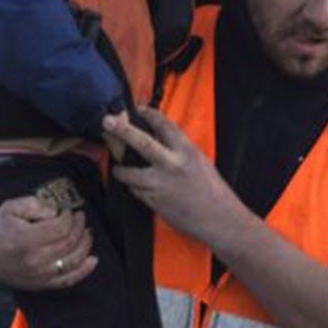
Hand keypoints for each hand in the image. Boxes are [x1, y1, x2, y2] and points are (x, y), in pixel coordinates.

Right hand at [0, 188, 95, 290]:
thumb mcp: (11, 206)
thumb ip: (36, 204)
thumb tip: (57, 211)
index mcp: (27, 239)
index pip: (62, 227)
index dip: (70, 216)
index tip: (68, 210)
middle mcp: (35, 260)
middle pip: (70, 242)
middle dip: (79, 227)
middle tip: (79, 217)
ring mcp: (39, 275)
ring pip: (74, 260)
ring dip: (85, 245)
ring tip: (86, 233)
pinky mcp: (41, 284)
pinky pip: (68, 280)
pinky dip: (84, 270)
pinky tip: (92, 259)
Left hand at [105, 108, 249, 249]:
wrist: (220, 219)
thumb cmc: (212, 191)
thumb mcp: (199, 162)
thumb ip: (178, 150)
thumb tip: (156, 138)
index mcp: (187, 152)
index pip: (165, 126)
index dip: (149, 114)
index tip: (138, 108)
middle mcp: (172, 165)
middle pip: (142, 143)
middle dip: (122, 131)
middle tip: (107, 121)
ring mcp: (161, 184)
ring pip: (130, 172)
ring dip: (121, 169)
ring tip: (118, 168)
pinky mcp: (154, 201)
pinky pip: (136, 190)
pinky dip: (134, 187)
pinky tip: (136, 186)